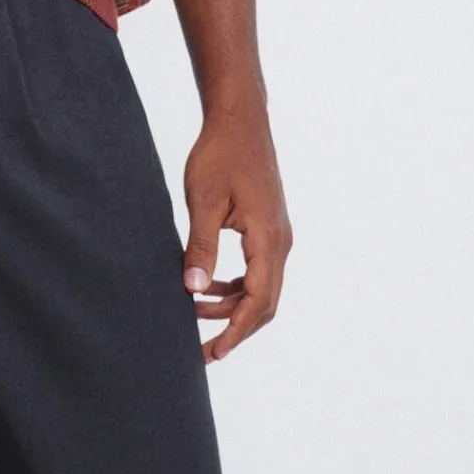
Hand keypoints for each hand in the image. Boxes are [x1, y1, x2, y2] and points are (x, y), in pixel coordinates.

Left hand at [179, 101, 292, 364]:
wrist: (240, 120)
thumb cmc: (220, 156)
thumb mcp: (203, 202)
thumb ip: (200, 247)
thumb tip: (193, 289)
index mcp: (268, 239)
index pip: (257, 302)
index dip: (235, 332)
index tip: (212, 353)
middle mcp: (281, 242)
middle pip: (265, 303)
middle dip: (234, 328)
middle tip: (202, 349)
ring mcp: (278, 235)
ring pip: (262, 288)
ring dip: (232, 306)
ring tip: (193, 310)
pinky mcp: (269, 228)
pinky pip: (258, 270)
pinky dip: (237, 287)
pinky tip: (210, 287)